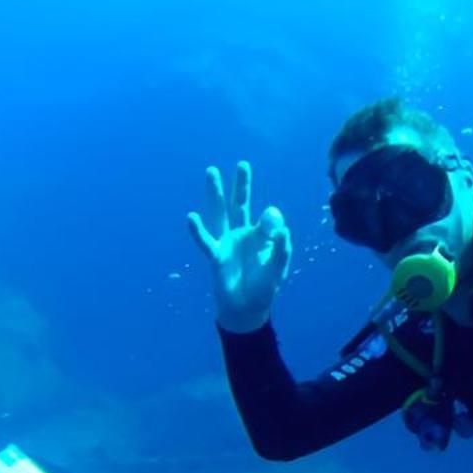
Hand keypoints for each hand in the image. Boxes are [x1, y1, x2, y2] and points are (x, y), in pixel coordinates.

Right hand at [186, 161, 292, 333]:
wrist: (247, 308)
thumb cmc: (264, 286)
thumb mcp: (277, 267)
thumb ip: (280, 247)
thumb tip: (281, 226)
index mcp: (260, 236)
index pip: (267, 219)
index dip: (271, 220)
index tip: (277, 232)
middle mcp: (242, 234)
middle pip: (240, 205)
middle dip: (241, 185)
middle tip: (242, 164)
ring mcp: (227, 243)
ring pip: (220, 213)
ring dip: (215, 193)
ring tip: (212, 171)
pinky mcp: (216, 256)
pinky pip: (206, 241)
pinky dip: (198, 230)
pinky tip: (191, 217)